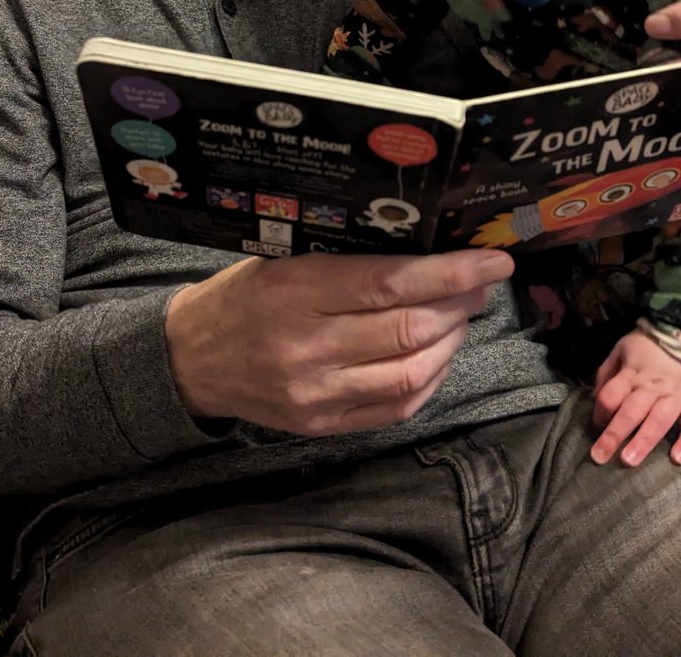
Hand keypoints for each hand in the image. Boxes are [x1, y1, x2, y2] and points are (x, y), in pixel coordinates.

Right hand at [165, 247, 513, 435]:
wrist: (188, 360)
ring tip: (460, 315)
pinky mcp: (322, 425)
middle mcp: (307, 346)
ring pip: (412, 371)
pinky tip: (437, 354)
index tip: (491, 260)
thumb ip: (346, 262)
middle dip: (460, 303)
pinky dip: (430, 378)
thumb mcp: (282, 260)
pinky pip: (396, 405)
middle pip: (409, 328)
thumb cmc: (241, 296)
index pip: (390, 283)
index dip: (450, 273)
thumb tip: (424, 255)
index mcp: (294, 290)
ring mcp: (316, 394)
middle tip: (480, 282)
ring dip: (450, 341)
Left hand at [590, 328, 680, 465]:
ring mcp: (677, 395)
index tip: (595, 426)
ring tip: (630, 461)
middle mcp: (652, 386)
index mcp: (631, 373)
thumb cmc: (650, 344)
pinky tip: (677, 458)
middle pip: (630, 412)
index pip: (610, 396)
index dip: (600, 412)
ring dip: (644, 441)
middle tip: (600, 458)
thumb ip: (607, 373)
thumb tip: (595, 397)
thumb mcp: (621, 349)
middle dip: (613, 435)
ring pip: (658, 420)